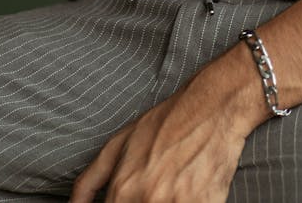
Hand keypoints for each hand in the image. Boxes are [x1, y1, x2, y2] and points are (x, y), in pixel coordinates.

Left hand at [69, 82, 248, 202]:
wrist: (213, 107)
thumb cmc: (165, 123)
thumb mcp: (118, 144)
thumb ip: (88, 182)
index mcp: (122, 190)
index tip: (129, 200)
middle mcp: (147, 200)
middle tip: (155, 189)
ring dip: (165, 202)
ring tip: (171, 187)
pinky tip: (187, 190)